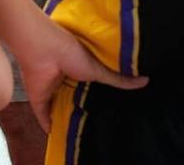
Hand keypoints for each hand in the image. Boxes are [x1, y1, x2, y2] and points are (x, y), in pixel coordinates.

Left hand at [21, 20, 147, 132]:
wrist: (43, 49)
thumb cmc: (69, 51)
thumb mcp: (98, 68)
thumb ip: (118, 79)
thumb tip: (145, 81)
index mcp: (75, 69)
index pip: (84, 87)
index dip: (93, 97)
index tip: (105, 109)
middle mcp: (61, 80)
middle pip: (70, 98)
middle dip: (78, 109)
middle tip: (93, 125)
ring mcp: (48, 89)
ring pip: (57, 108)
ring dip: (64, 118)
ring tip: (79, 133)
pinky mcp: (37, 99)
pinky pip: (42, 116)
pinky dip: (48, 126)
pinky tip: (55, 135)